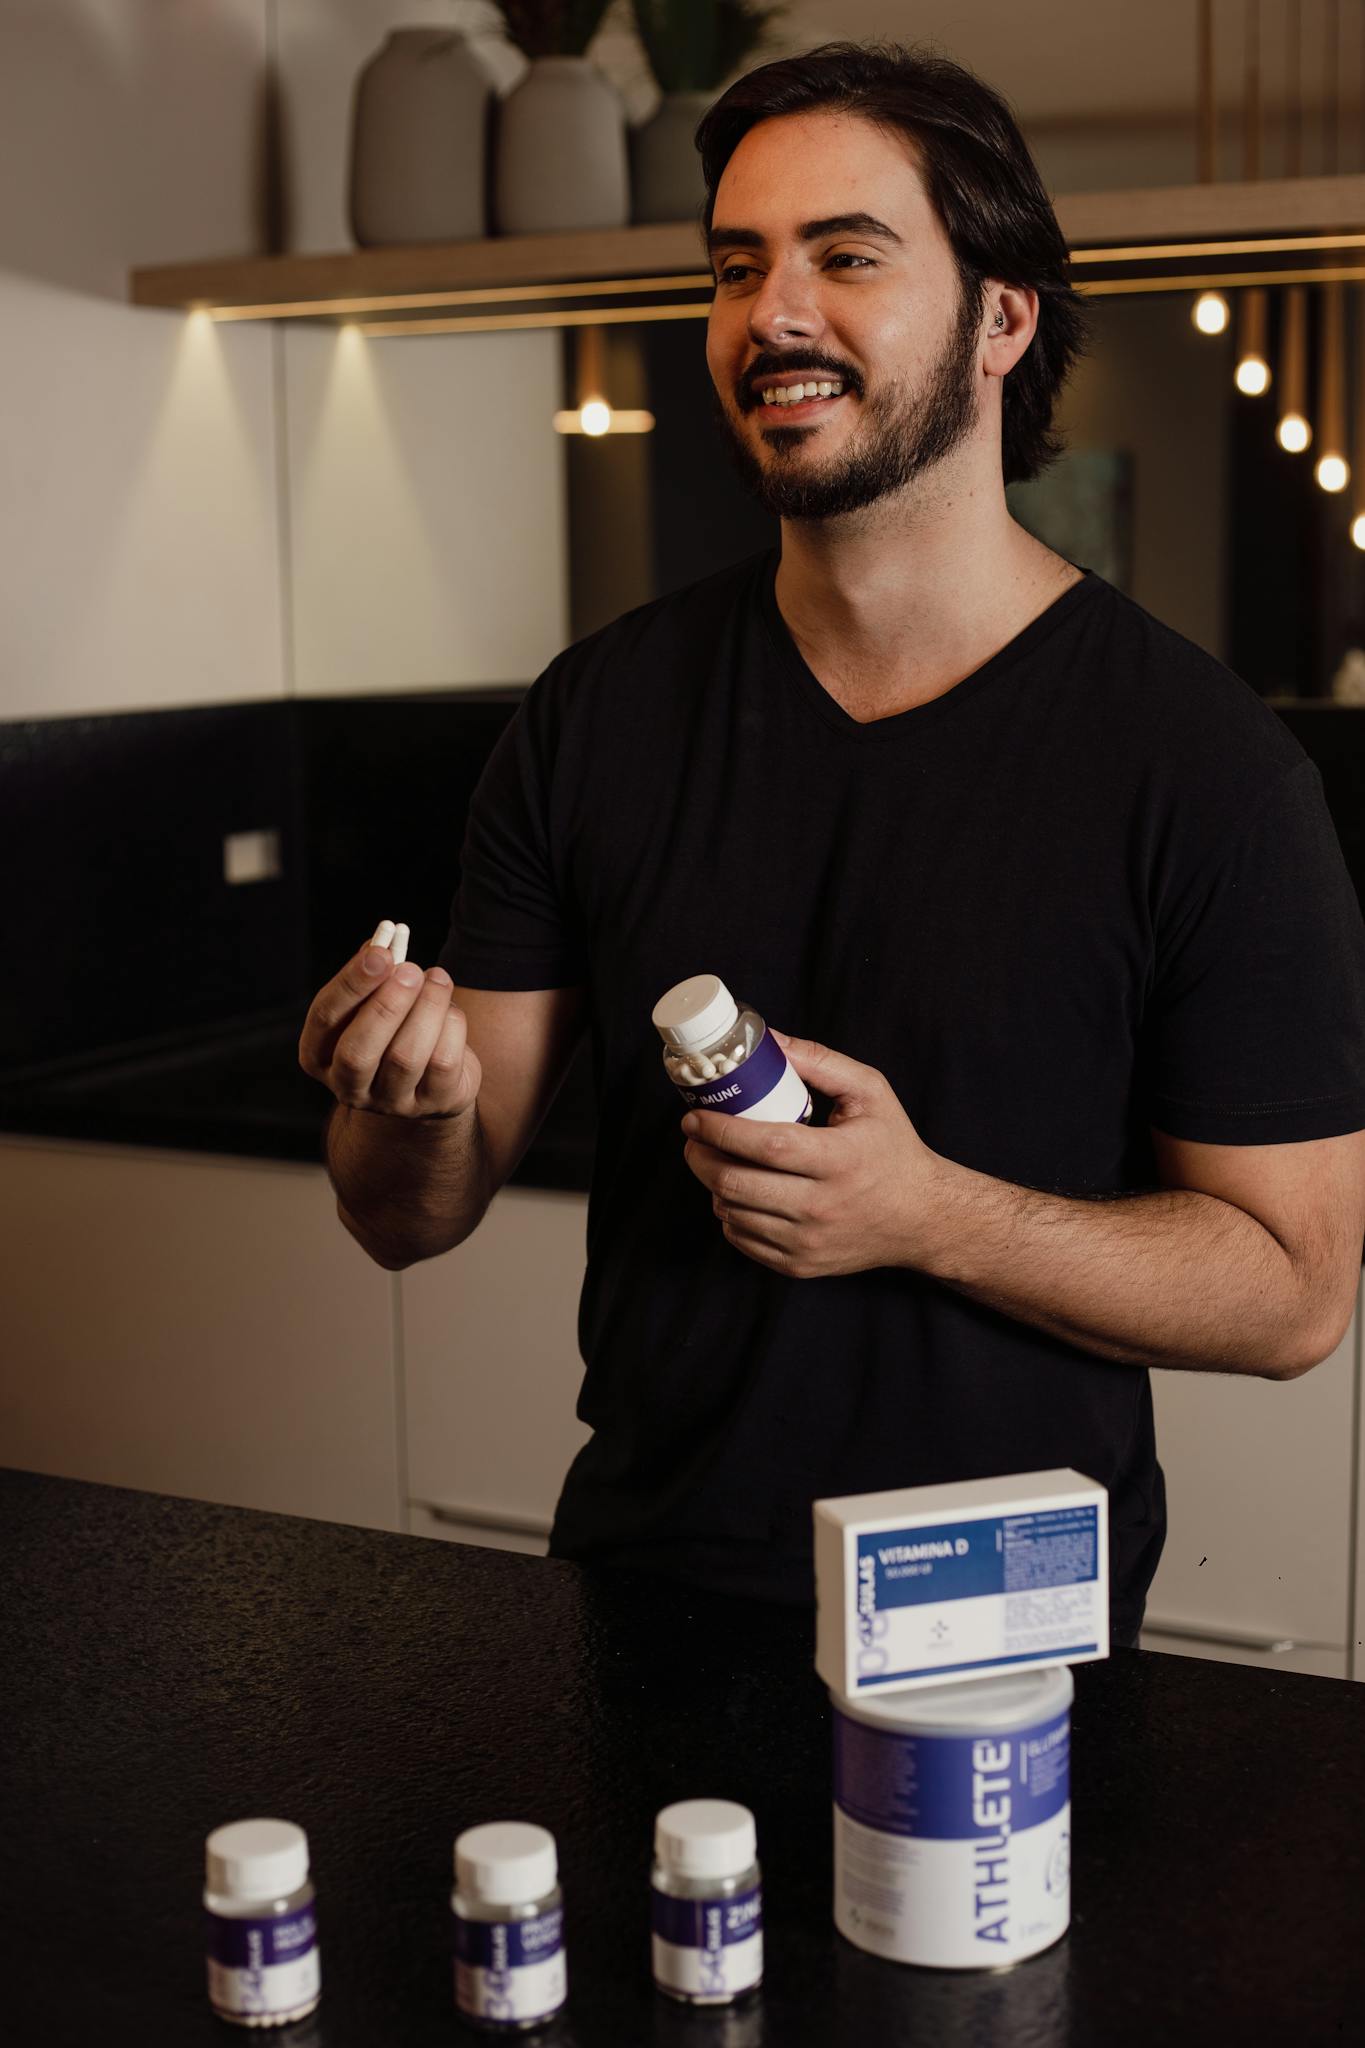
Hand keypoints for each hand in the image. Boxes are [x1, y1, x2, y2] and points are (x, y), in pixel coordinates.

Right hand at [298, 935, 481, 1120]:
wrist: (430, 1079)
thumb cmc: (393, 1029)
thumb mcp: (374, 1002)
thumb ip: (373, 974)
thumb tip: (382, 941)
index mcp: (319, 1054)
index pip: (324, 1018)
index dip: (351, 983)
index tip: (381, 952)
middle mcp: (347, 1085)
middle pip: (358, 1051)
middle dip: (387, 1005)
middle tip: (411, 970)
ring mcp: (389, 1102)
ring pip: (405, 1057)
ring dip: (427, 1008)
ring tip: (438, 979)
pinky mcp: (431, 1104)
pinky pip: (442, 1064)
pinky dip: (451, 1026)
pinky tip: (450, 1010)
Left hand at [681, 1029, 944, 1277]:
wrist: (921, 1218)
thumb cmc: (893, 1149)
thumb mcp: (870, 1093)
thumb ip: (819, 1062)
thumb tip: (769, 1041)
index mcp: (840, 1160)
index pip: (765, 1144)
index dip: (720, 1129)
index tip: (695, 1117)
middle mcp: (822, 1206)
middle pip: (736, 1184)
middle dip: (700, 1156)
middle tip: (695, 1138)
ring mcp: (808, 1242)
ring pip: (732, 1212)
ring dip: (713, 1183)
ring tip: (717, 1161)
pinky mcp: (799, 1265)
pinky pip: (742, 1239)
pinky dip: (730, 1213)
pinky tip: (740, 1193)